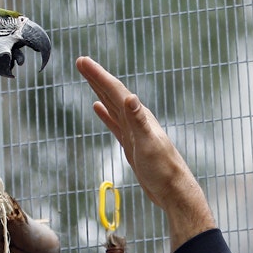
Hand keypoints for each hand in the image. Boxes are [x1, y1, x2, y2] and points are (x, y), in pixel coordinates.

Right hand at [77, 56, 215, 248]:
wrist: (172, 191)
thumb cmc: (164, 170)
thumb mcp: (149, 144)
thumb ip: (139, 121)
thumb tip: (130, 97)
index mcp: (140, 116)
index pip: (115, 90)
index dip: (98, 75)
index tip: (82, 61)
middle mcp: (137, 119)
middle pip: (112, 93)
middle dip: (96, 77)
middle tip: (80, 62)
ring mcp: (133, 131)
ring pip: (112, 105)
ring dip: (99, 91)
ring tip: (87, 77)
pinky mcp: (131, 143)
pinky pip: (114, 122)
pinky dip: (105, 113)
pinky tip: (97, 108)